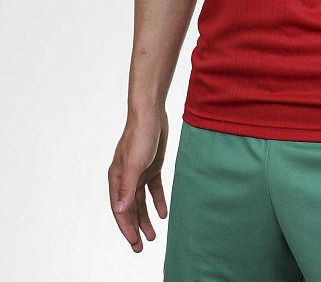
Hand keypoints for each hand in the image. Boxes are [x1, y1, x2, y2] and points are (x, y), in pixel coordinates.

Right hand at [108, 107, 168, 252]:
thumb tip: (120, 211)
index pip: (119, 209)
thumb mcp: (134, 163)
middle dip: (134, 228)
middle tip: (141, 248)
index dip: (126, 227)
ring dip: (145, 218)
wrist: (151, 112)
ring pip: (140, 201)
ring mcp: (138, 172)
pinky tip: (163, 214)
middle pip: (129, 208)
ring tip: (153, 236)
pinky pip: (153, 189)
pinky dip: (157, 201)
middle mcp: (125, 177)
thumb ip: (127, 187)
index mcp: (116, 178)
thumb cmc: (140, 136)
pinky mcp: (151, 166)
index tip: (134, 243)